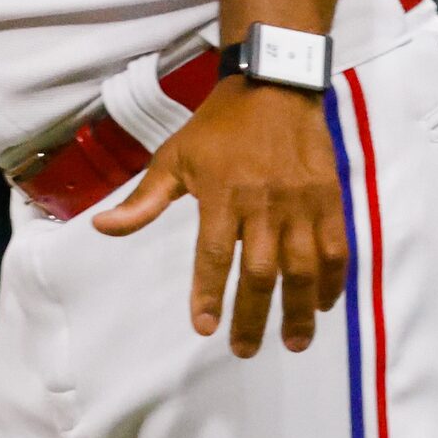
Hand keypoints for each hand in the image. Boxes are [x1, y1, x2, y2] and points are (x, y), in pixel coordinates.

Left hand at [93, 76, 348, 356]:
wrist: (274, 87)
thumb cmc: (218, 127)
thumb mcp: (174, 157)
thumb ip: (143, 200)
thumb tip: (102, 227)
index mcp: (222, 194)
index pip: (213, 255)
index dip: (209, 293)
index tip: (204, 326)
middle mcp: (264, 203)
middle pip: (261, 272)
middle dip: (253, 316)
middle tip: (245, 349)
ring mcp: (301, 203)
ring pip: (303, 268)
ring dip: (300, 310)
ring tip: (294, 342)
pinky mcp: (330, 199)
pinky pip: (335, 249)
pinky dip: (332, 281)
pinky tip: (323, 305)